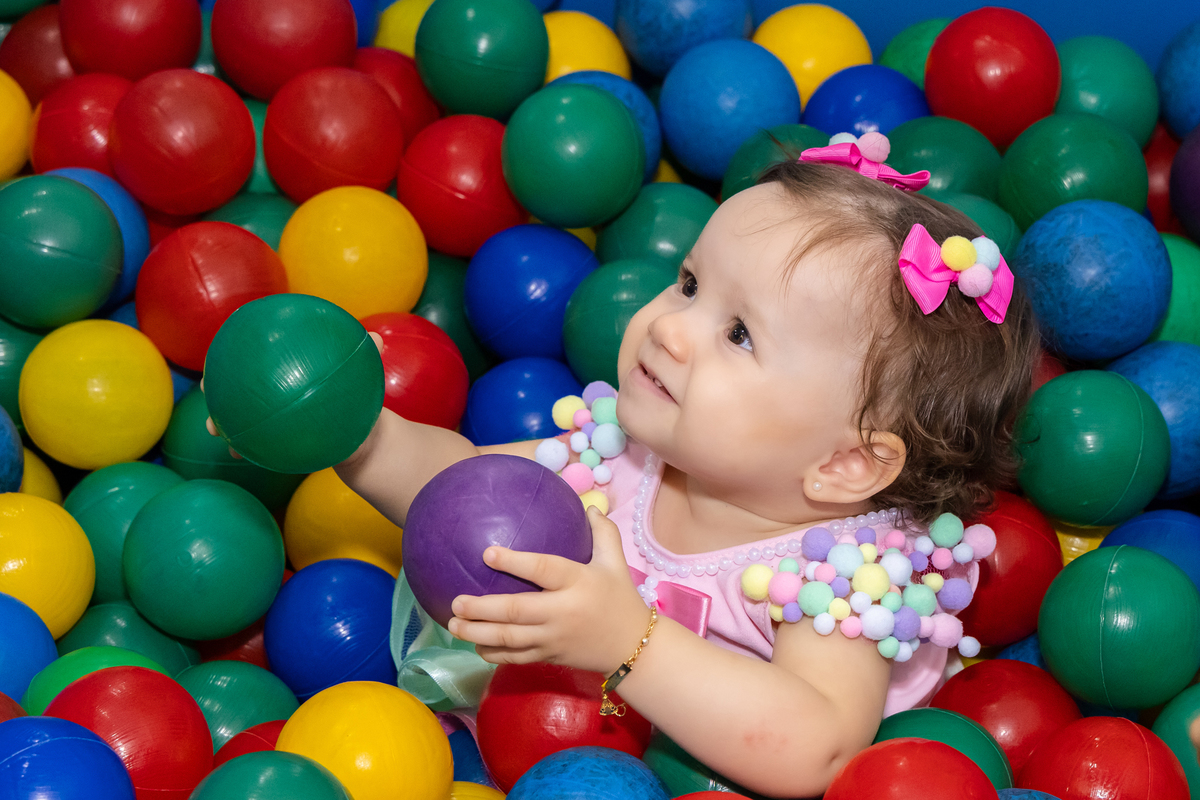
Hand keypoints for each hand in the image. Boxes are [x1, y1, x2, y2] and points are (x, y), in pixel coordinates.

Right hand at [200, 331, 386, 460]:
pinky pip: (254, 442)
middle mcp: (273, 386)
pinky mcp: (274, 438)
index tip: (224, 338)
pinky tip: (237, 453)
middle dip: (215, 381)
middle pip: (236, 379)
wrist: (363, 435)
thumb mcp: (363, 376)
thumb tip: (377, 340)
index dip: (237, 341)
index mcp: (288, 366)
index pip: (258, 347)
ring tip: (213, 427)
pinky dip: (244, 446)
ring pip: (237, 413)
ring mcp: (270, 413)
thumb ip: (368, 356)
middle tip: (205, 383)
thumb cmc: (358, 396)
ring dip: (220, 419)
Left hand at [448, 507, 650, 673]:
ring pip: (510, 639)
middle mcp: (562, 612)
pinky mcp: (549, 657)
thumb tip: (588, 506)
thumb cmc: (620, 600)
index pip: (543, 570)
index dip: (514, 562)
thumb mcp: (616, 563)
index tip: (486, 553)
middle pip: (517, 611)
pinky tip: (474, 645)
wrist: (633, 648)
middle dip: (482, 608)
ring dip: (478, 632)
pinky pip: (516, 657)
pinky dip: (492, 653)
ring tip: (453, 623)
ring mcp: (553, 639)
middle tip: (455, 601)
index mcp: (578, 583)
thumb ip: (603, 533)